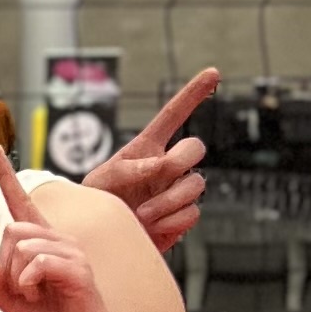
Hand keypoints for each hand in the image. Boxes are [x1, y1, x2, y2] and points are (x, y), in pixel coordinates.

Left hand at [0, 144, 132, 311]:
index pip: (22, 203)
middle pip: (11, 230)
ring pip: (23, 248)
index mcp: (42, 243)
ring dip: (19, 280)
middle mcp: (59, 240)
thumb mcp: (12, 305)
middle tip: (23, 289)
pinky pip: (39, 264)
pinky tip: (41, 295)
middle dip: (6, 265)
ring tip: (36, 295)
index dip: (7, 177)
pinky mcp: (80, 269)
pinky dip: (29, 283)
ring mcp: (72, 252)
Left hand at [88, 67, 215, 250]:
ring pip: (195, 186)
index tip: (212, 73)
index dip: (193, 93)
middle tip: (160, 174)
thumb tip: (162, 166)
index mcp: (147, 148)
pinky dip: (170, 221)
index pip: (173, 115)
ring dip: (168, 201)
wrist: (99, 238)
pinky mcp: (182, 215)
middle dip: (180, 160)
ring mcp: (177, 190)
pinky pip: (191, 213)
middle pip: (195, 149)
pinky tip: (151, 225)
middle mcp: (168, 166)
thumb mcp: (105, 180)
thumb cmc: (97, 204)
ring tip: (141, 213)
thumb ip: (132, 169)